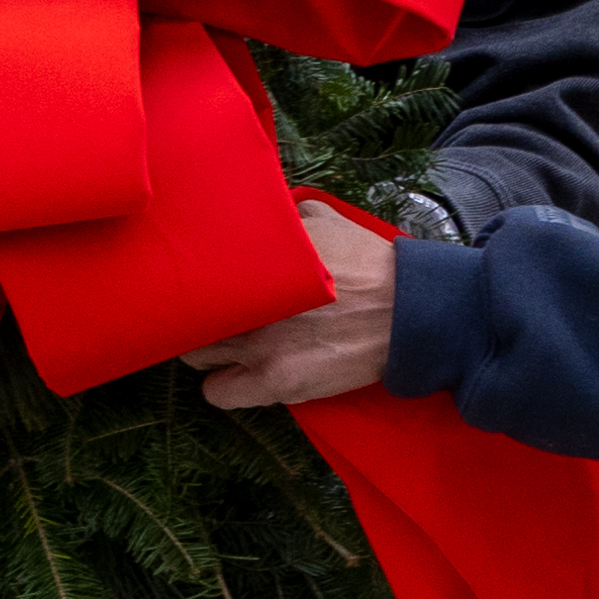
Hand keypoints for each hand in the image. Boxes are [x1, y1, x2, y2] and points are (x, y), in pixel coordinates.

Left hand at [182, 198, 397, 409]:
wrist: (409, 312)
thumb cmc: (371, 266)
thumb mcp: (330, 222)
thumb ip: (294, 214)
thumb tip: (277, 206)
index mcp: (259, 257)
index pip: (196, 268)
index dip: (198, 279)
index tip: (204, 282)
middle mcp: (251, 299)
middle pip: (189, 313)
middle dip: (198, 314)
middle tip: (214, 316)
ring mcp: (259, 343)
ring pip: (197, 356)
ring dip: (209, 351)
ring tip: (230, 347)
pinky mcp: (274, 381)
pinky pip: (218, 393)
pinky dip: (225, 386)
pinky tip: (242, 376)